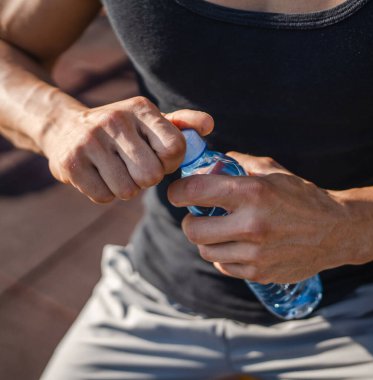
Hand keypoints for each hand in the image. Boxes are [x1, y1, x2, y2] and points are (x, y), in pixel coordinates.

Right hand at [42, 96, 212, 202]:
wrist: (65, 129)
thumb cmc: (119, 130)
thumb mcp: (148, 120)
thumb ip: (182, 124)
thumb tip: (209, 125)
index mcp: (141, 108)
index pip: (175, 149)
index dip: (171, 163)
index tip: (160, 159)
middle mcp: (115, 120)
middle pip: (152, 175)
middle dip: (147, 178)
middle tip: (135, 167)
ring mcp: (90, 141)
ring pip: (128, 191)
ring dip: (126, 187)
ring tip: (116, 170)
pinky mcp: (71, 163)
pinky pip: (105, 197)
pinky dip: (106, 193)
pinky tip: (98, 175)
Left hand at [168, 152, 351, 283]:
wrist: (335, 231)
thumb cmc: (301, 196)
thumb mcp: (271, 170)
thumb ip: (237, 163)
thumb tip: (209, 162)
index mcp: (252, 192)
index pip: (194, 191)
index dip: (177, 192)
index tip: (176, 194)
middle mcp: (251, 224)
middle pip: (193, 229)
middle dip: (189, 221)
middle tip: (195, 216)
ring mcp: (256, 253)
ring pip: (206, 251)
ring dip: (206, 240)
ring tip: (218, 230)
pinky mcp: (260, 272)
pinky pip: (224, 266)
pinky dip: (223, 255)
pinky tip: (234, 245)